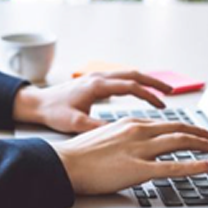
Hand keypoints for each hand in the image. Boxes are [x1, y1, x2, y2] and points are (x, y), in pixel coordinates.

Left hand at [12, 71, 166, 133]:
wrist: (36, 103)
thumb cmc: (53, 112)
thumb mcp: (76, 124)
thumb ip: (97, 128)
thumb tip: (119, 134)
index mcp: (97, 86)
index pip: (131, 86)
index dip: (150, 94)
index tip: (163, 104)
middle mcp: (98, 78)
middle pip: (133, 74)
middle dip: (154, 82)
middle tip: (171, 92)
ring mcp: (96, 77)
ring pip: (127, 74)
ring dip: (145, 81)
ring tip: (161, 92)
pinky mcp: (93, 82)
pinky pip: (119, 78)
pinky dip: (134, 83)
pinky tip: (139, 93)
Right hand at [50, 118, 207, 194]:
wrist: (64, 164)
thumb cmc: (79, 155)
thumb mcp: (105, 137)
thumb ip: (125, 138)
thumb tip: (137, 145)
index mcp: (130, 124)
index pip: (166, 123)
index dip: (187, 128)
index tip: (198, 133)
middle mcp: (138, 131)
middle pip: (178, 128)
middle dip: (201, 133)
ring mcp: (139, 149)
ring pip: (180, 142)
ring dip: (203, 144)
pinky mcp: (138, 169)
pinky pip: (174, 166)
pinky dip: (197, 164)